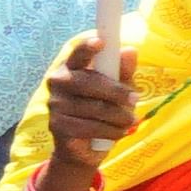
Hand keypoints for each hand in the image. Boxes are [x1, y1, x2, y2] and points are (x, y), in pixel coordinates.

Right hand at [34, 34, 140, 184]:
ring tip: (129, 121)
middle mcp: (58, 82)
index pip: (77, 54)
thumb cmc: (103, 112)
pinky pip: (90, 126)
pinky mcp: (57, 126)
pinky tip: (118, 133)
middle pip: (89, 82)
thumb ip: (123, 72)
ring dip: (118, 116)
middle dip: (116, 91)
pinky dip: (110, 131)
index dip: (87, 48)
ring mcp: (55, 105)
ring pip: (94, 107)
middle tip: (136, 99)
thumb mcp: (119, 90)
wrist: (85, 148)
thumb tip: (130, 51)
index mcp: (71, 68)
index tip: (101, 41)